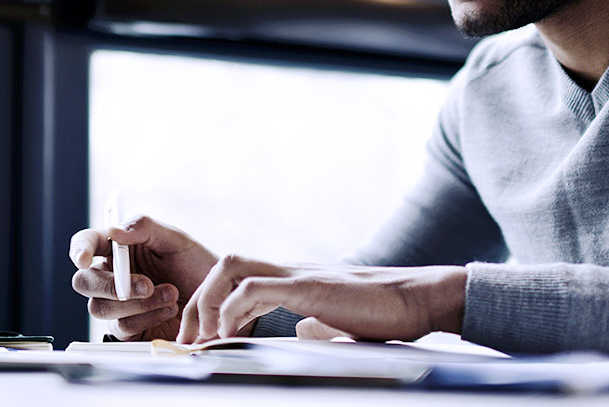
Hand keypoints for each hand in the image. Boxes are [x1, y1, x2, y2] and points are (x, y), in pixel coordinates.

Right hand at [69, 215, 218, 340]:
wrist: (218, 300)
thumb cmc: (195, 265)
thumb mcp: (175, 239)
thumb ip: (143, 228)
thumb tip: (113, 230)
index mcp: (118, 248)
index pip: (86, 243)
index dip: (79, 249)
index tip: (83, 258)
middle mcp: (112, 276)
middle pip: (84, 282)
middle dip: (108, 285)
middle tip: (144, 285)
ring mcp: (118, 305)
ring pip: (101, 308)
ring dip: (138, 303)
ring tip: (170, 294)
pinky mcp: (128, 329)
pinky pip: (121, 327)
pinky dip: (147, 318)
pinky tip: (168, 309)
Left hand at [176, 255, 467, 344]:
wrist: (419, 299)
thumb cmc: (387, 313)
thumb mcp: (341, 321)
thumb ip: (318, 324)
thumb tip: (303, 332)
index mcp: (296, 280)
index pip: (237, 278)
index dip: (210, 308)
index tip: (201, 343)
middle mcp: (291, 271)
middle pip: (224, 265)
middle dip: (196, 304)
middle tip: (189, 343)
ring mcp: (298, 274)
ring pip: (230, 266)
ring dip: (207, 302)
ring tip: (205, 338)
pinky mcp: (308, 286)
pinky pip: (254, 287)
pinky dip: (232, 309)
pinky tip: (231, 334)